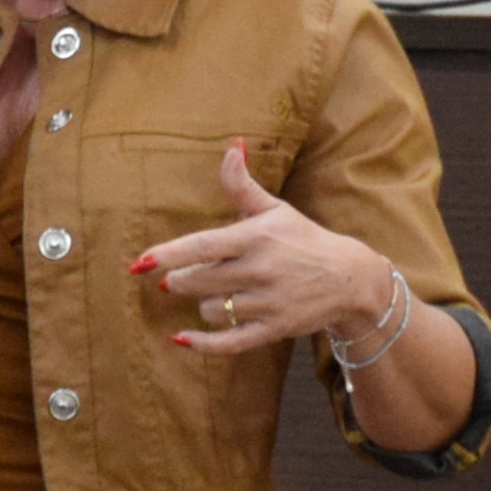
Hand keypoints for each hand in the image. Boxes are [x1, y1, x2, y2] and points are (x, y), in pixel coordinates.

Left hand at [135, 139, 395, 355]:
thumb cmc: (303, 239)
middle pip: (198, 281)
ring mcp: (269, 302)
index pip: (203, 245)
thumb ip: (243, 185)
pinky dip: (203, 344)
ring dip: (203, 304)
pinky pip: (230, 342)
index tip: (140, 263)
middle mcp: (261, 269)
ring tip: (218, 293)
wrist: (349, 278)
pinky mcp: (275, 329)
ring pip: (211, 309)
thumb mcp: (275, 209)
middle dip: (180, 281)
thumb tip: (231, 147)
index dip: (169, 254)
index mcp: (256, 236)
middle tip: (180, 278)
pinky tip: (180, 339)